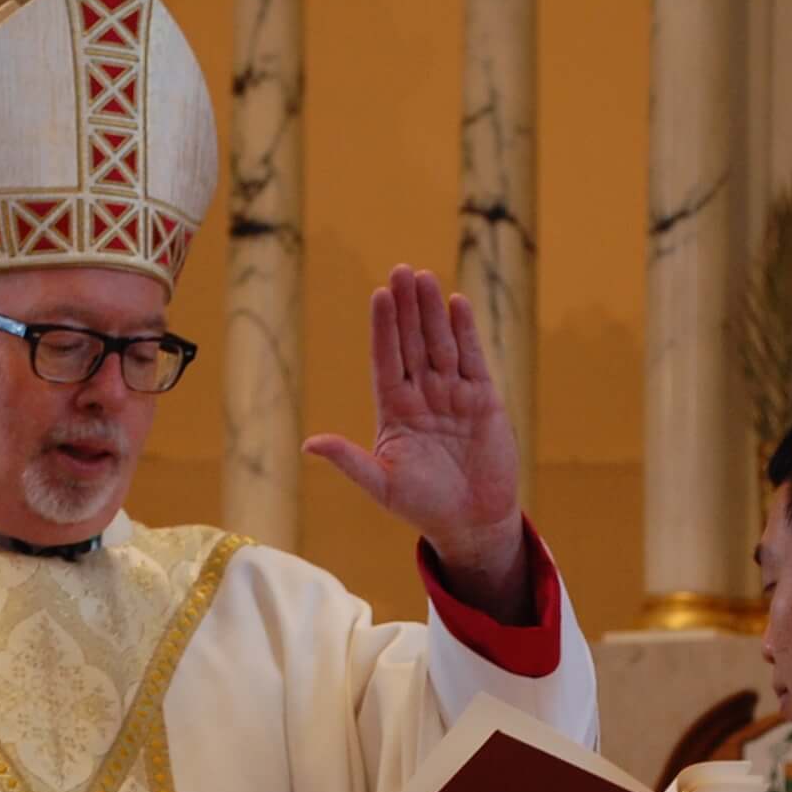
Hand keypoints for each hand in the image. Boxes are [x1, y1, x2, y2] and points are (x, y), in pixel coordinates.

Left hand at [302, 268, 526, 612]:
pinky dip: (466, 332)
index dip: (383, 329)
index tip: (378, 296)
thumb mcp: (381, 484)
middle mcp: (422, 396)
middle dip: (406, 308)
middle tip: (400, 270)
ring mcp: (452, 395)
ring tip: (425, 277)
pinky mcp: (482, 400)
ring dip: (432, 312)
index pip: (386, 361)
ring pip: (440, 344)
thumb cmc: (421, 506)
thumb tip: (310, 443)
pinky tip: (457, 303)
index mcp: (394, 411)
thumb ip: (349, 460)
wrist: (471, 521)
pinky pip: (472, 359)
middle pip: (412, 343)